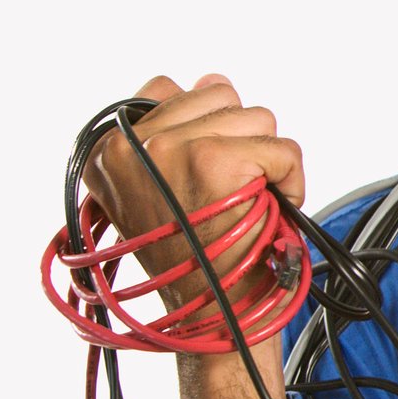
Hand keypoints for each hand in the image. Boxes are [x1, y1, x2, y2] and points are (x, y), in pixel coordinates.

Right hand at [81, 74, 304, 398]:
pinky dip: (291, 181)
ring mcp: (169, 149)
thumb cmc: (195, 259)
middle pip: (219, 96)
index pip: (167, 90)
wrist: (214, 319)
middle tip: (225, 197)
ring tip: (243, 206)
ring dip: (266, 161)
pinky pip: (282, 147)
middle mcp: (127, 147)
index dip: (203, 131)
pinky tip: (267, 213)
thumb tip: (212, 79)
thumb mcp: (163, 191)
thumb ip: (178, 128)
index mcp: (106, 152)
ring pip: (256, 117)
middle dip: (239, 142)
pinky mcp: (213, 159)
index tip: (198, 180)